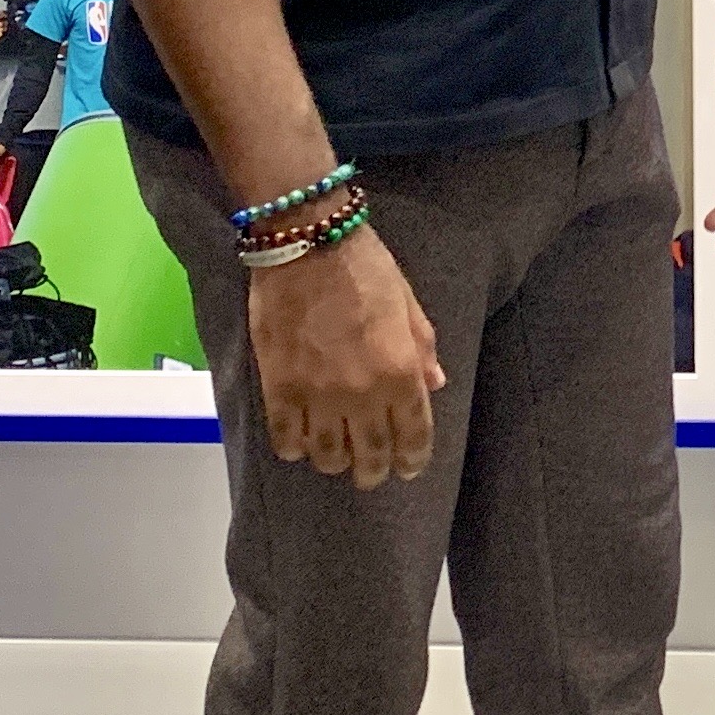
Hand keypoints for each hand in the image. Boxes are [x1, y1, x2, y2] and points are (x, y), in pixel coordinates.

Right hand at [248, 228, 443, 482]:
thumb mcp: (407, 302)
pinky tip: (299, 443)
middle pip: (371, 454)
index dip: (412, 459)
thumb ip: (422, 348)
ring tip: (335, 456)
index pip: (413, 435)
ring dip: (335, 461)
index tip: (408, 467)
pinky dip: (295, 448)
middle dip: (374, 470)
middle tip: (371, 472)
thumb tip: (436, 384)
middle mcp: (363, 393)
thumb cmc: (364, 266)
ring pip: (328, 454)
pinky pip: (286, 438)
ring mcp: (318, 395)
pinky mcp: (279, 389)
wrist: (306, 242)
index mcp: (401, 371)